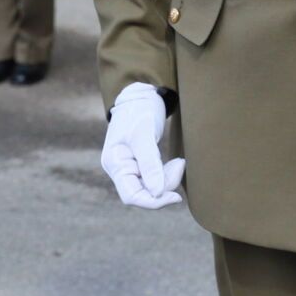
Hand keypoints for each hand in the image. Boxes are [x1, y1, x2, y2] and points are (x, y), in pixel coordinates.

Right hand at [101, 82, 184, 208]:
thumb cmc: (138, 110)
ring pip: (150, 186)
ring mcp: (129, 166)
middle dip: (164, 185)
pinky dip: (166, 173)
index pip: (131, 195)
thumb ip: (150, 164)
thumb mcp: (144, 134)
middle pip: (142, 192)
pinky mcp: (140, 162)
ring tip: (180, 162)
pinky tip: (176, 163)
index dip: (153, 201)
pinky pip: (154, 177)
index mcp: (114, 163)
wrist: (140, 94)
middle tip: (180, 166)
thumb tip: (157, 192)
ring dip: (167, 178)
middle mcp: (119, 168)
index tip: (175, 197)